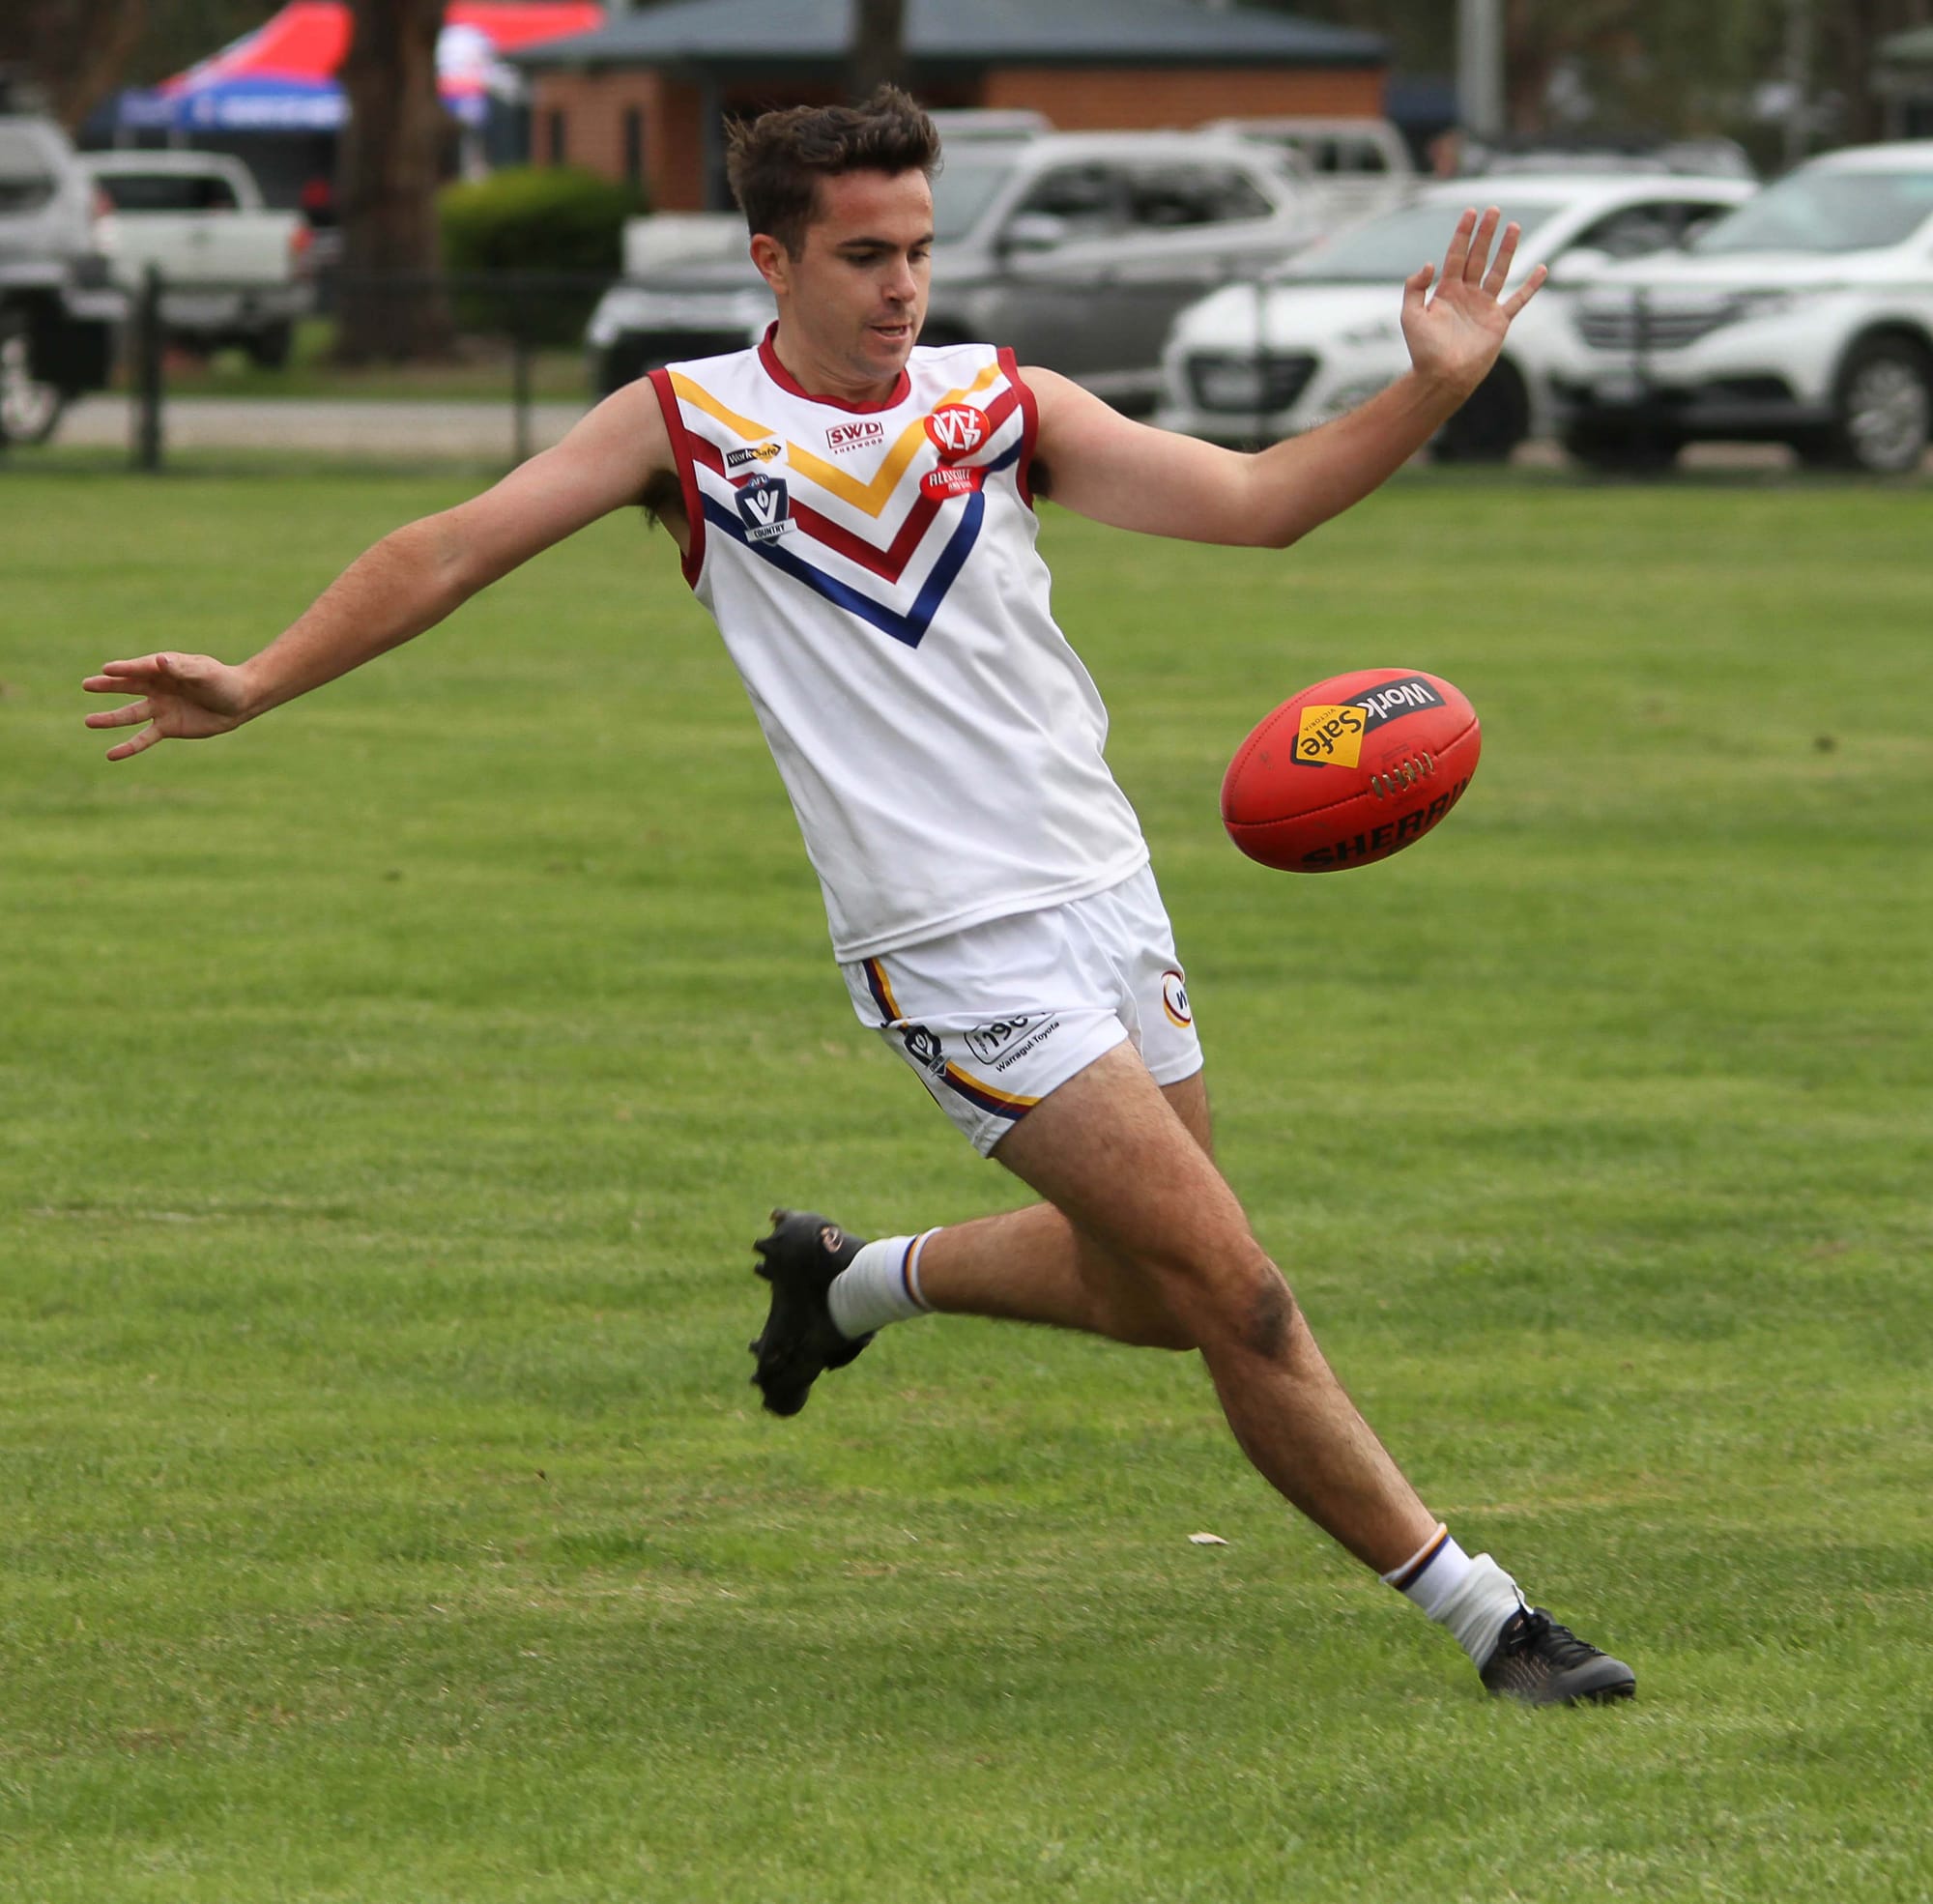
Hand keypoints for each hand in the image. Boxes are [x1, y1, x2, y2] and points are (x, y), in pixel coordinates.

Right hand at [82, 651, 250, 760]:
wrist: (239, 702)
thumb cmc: (222, 681)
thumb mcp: (204, 673)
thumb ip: (182, 669)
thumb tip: (160, 661)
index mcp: (164, 668)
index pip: (140, 668)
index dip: (125, 669)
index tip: (107, 669)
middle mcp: (157, 687)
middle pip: (127, 687)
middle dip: (108, 686)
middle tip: (87, 684)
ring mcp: (160, 708)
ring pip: (130, 714)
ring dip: (110, 719)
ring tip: (89, 722)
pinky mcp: (167, 727)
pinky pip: (144, 738)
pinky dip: (129, 747)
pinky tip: (111, 755)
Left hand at [1400, 207, 1546, 397]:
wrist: (1442, 377)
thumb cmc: (1423, 351)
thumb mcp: (1410, 316)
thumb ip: (1414, 288)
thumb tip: (1429, 263)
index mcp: (1446, 291)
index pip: (1456, 255)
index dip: (1463, 234)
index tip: (1470, 212)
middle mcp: (1466, 295)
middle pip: (1478, 257)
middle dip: (1485, 234)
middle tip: (1494, 210)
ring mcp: (1484, 307)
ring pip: (1499, 271)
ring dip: (1506, 249)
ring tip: (1513, 226)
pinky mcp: (1498, 322)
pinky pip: (1518, 300)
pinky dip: (1530, 286)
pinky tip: (1541, 269)